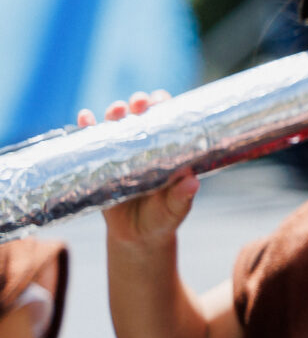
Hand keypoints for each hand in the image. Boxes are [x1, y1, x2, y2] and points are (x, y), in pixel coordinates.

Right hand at [80, 92, 196, 242]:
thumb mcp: (175, 209)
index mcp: (167, 152)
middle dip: (139, 104)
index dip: (164, 106)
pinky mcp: (98, 164)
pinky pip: (90, 143)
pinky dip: (87, 129)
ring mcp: (119, 153)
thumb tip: (192, 182)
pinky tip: (85, 119)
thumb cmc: (163, 218)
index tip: (162, 99)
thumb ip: (182, 197)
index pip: (166, 121)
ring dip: (114, 113)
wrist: (137, 237)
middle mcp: (143, 147)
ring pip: (114, 125)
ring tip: (117, 110)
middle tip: (140, 102)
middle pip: (139, 117)